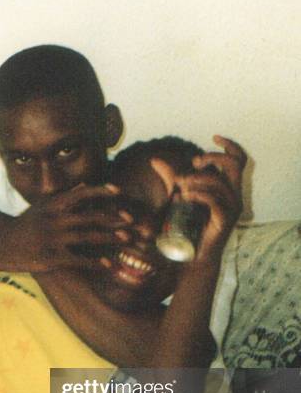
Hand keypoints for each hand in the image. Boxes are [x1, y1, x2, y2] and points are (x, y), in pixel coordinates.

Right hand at [0, 183, 127, 272]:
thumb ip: (63, 198)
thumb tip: (83, 185)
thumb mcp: (41, 207)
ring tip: (128, 240)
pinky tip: (109, 265)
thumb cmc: (24, 225)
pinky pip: (78, 259)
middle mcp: (54, 219)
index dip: (101, 191)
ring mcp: (53, 239)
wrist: (1, 245)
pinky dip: (95, 262)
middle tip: (132, 220)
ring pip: (88, 237)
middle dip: (113, 218)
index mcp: (53, 205)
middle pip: (90, 216)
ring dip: (110, 238)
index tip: (118, 191)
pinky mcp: (52, 257)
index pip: (81, 193)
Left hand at [151, 136, 246, 260]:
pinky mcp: (224, 220)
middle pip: (234, 164)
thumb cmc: (187, 225)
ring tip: (180, 188)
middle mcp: (234, 195)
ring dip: (197, 180)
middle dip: (212, 158)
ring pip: (219, 183)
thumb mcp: (178, 196)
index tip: (213, 138)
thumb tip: (154, 159)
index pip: (239, 160)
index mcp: (228, 187)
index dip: (230, 145)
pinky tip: (184, 198)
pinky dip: (197, 195)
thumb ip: (170, 177)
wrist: (192, 254)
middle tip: (193, 164)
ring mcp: (232, 208)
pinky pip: (213, 200)